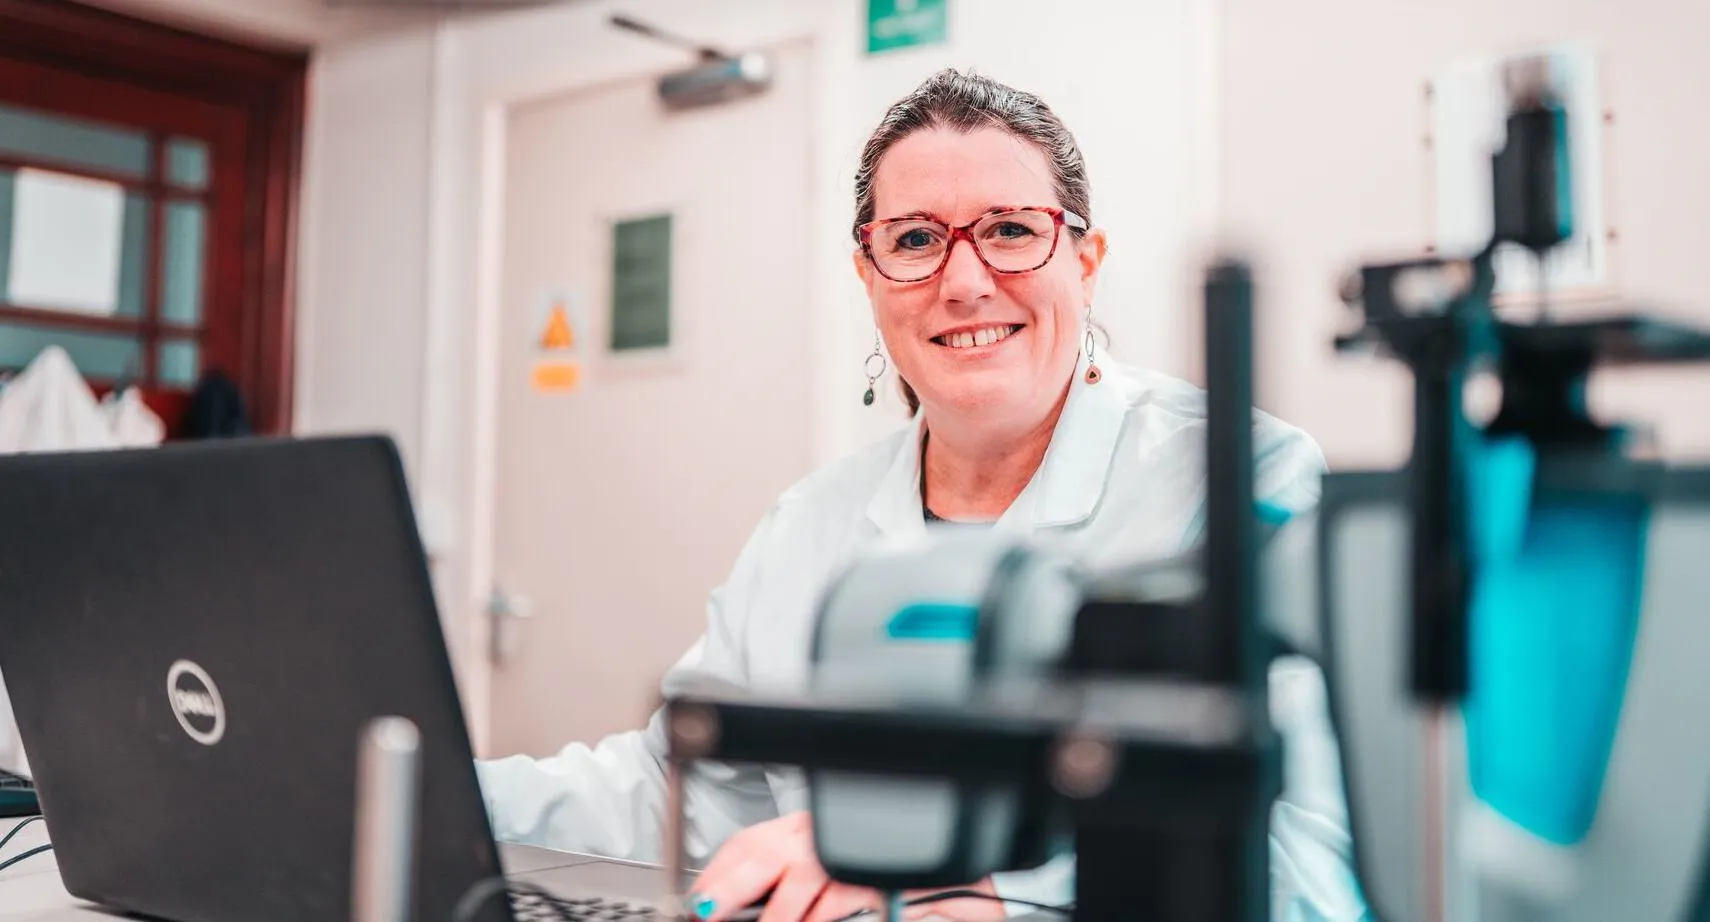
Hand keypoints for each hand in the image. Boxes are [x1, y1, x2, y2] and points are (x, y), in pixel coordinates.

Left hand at [688, 812, 1005, 921]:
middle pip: (762, 850)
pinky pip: (838, 896)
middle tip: (706, 912)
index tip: (697, 900)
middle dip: (727, 886)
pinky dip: (817, 917)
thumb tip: (732, 908)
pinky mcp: (877, 872)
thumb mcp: (823, 881)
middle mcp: (822, 831)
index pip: (748, 842)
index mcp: (803, 828)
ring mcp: (849, 850)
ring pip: (798, 877)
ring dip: (776, 913)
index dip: (717, 873)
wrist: (949, 882)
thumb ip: (786, 890)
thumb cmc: (883, 880)